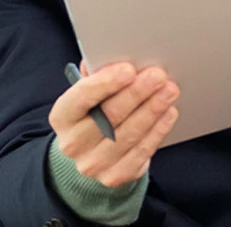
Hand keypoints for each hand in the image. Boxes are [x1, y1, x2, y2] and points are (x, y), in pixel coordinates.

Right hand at [49, 62, 179, 186]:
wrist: (90, 154)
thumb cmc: (91, 115)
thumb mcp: (85, 96)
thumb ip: (95, 77)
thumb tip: (110, 56)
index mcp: (61, 117)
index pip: (82, 96)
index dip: (107, 82)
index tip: (129, 69)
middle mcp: (73, 144)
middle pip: (109, 115)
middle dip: (137, 93)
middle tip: (157, 76)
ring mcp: (94, 164)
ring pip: (129, 134)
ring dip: (153, 109)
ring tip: (168, 91)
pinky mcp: (116, 176)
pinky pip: (142, 151)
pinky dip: (158, 130)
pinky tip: (168, 113)